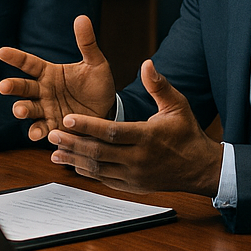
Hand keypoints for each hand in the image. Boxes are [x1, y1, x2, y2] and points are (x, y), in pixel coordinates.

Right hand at [0, 14, 116, 140]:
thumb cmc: (98, 85)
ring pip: (28, 109)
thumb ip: (86, 43)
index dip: (15, 58)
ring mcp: (46, 110)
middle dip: (12, 87)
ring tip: (19, 110)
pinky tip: (37, 133)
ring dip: (21, 109)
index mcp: (49, 73)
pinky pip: (41, 129)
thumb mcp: (96, 63)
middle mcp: (43, 91)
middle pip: (23, 87)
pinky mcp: (53, 127)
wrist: (109, 111)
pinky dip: (37, 132)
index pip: (28, 63)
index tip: (1, 52)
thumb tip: (82, 17)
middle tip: (4, 86)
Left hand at [44, 59, 222, 194]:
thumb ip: (159, 86)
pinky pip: (104, 179)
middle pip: (100, 152)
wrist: (199, 169)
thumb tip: (147, 64)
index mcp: (148, 137)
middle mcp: (139, 159)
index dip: (88, 126)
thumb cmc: (186, 133)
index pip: (112, 132)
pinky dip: (87, 171)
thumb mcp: (178, 106)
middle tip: (52, 134)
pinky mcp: (131, 186)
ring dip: (75, 159)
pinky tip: (72, 162)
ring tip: (54, 150)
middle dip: (73, 143)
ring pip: (99, 169)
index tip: (67, 119)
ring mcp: (134, 176)